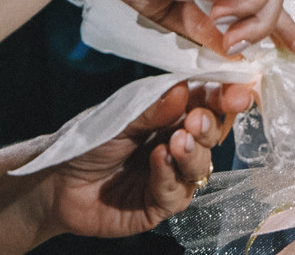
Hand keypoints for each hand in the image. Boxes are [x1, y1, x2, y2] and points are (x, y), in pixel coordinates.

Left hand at [32, 81, 253, 242]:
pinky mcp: (159, 205)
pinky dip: (169, 175)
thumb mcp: (120, 117)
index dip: (226, 96)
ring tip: (177, 141)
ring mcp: (171, 176)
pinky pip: (177, 193)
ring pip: (201, 166)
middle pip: (212, 134)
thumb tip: (184, 89)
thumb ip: (152, 108)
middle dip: (210, 125)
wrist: (55, 181)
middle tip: (197, 119)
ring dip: (193, 152)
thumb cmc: (88, 141)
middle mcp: (177, 143)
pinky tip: (159, 161)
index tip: (238, 92)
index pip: (208, 102)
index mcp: (172, 114)